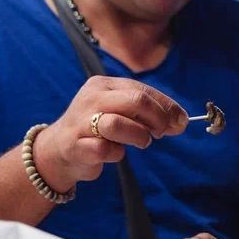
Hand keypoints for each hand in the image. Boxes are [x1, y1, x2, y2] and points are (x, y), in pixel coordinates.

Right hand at [33, 75, 187, 193]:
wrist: (57, 151)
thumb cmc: (97, 130)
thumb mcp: (121, 113)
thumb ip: (149, 113)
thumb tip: (181, 121)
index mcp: (104, 85)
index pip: (143, 90)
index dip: (166, 107)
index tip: (180, 122)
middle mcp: (91, 99)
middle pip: (135, 101)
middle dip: (157, 118)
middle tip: (161, 133)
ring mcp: (80, 122)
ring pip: (117, 124)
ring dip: (139, 136)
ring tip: (142, 142)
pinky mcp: (74, 145)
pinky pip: (103, 149)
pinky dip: (116, 153)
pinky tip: (115, 153)